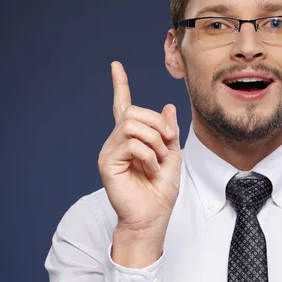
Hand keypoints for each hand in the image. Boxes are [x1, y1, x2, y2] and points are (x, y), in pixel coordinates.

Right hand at [97, 61, 181, 266]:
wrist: (153, 216)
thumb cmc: (161, 190)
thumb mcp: (173, 155)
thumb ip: (169, 131)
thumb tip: (167, 106)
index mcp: (133, 137)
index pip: (123, 105)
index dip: (120, 84)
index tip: (115, 65)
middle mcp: (118, 140)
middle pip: (134, 111)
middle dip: (157, 124)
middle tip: (168, 143)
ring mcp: (111, 150)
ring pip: (133, 124)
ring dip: (155, 140)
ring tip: (159, 159)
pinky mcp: (108, 162)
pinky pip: (131, 143)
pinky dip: (149, 155)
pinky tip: (150, 169)